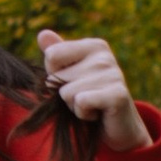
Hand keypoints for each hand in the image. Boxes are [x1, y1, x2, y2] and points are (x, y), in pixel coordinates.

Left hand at [39, 30, 151, 148]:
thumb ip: (57, 54)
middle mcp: (105, 56)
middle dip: (64, 95)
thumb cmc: (90, 97)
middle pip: (57, 77)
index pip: (51, 55)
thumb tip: (42, 34)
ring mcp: (114, 74)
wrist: (118, 126)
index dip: (54, 75)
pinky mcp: (118, 95)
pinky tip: (98, 113)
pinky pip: (80, 102)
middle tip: (85, 98)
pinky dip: (83, 114)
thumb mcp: (70, 74)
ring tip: (92, 106)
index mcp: (94, 46)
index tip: (74, 82)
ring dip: (74, 106)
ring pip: (66, 93)